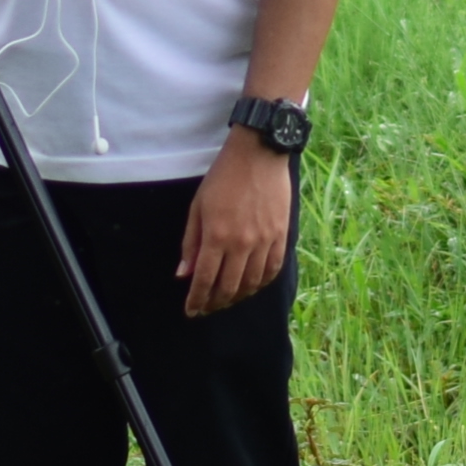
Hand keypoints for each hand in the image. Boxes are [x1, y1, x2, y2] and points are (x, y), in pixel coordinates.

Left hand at [177, 129, 296, 315]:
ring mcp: (265, 241)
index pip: (205, 280)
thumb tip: (184, 275)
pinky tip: (252, 285)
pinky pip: (273, 269)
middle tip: (207, 308)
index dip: (197, 300)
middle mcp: (242, 244)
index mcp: (217, 236)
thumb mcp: (198, 207)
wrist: (259, 153)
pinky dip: (261, 283)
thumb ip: (191, 243)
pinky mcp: (281, 235)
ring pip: (252, 283)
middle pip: (228, 287)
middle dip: (215, 303)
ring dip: (237, 297)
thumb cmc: (222, 177)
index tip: (191, 311)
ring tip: (227, 299)